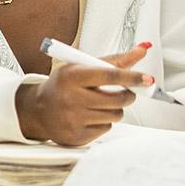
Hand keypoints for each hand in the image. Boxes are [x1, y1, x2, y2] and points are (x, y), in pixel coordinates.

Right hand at [16, 45, 152, 145]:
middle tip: (124, 91)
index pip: (109, 75)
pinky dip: (104, 122)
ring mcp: (74, 119)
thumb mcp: (81, 67)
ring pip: (115, 115)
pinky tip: (90, 116)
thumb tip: (142, 50)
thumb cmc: (63, 85)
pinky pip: (106, 128)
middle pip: (117, 99)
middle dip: (127, 95)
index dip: (132, 77)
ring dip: (115, 109)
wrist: (37, 110)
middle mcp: (71, 98)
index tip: (147, 79)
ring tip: (101, 104)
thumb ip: (114, 60)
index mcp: (72, 76)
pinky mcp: (77, 136)